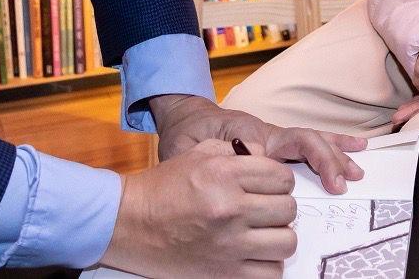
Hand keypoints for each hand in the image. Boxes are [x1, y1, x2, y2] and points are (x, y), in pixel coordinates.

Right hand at [102, 139, 294, 278]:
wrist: (130, 224)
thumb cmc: (163, 188)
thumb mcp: (198, 154)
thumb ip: (236, 151)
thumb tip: (266, 158)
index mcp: (224, 174)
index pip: (282, 177)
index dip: (279, 181)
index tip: (268, 187)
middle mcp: (230, 208)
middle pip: (288, 209)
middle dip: (279, 207)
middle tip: (264, 210)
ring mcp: (229, 244)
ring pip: (286, 242)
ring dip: (278, 237)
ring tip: (262, 233)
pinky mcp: (225, 273)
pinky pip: (271, 272)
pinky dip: (267, 265)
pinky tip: (253, 254)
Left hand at [149, 95, 365, 193]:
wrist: (184, 118)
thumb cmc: (186, 134)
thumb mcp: (191, 146)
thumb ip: (214, 153)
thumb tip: (249, 157)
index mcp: (252, 134)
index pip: (291, 141)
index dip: (314, 159)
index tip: (324, 182)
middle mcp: (268, 135)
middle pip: (308, 141)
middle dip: (329, 160)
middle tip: (344, 182)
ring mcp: (274, 139)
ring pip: (312, 142)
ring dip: (336, 155)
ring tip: (358, 169)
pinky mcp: (275, 146)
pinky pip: (307, 145)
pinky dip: (330, 147)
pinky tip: (352, 150)